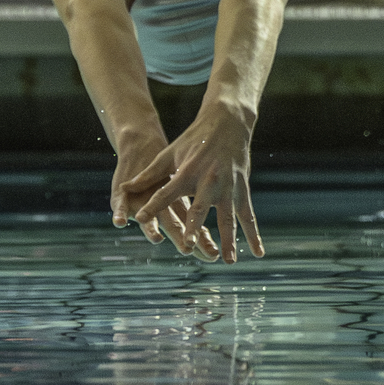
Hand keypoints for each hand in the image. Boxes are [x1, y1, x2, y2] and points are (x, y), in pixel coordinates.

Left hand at [123, 102, 261, 263]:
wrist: (227, 122)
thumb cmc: (194, 140)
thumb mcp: (170, 152)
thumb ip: (149, 173)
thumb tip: (125, 187)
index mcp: (187, 172)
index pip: (166, 192)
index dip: (152, 205)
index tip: (140, 218)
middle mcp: (209, 180)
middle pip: (200, 208)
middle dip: (194, 227)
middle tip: (189, 245)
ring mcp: (228, 186)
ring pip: (229, 217)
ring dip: (229, 240)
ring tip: (227, 261)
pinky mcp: (242, 189)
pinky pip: (248, 215)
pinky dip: (253, 234)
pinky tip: (258, 253)